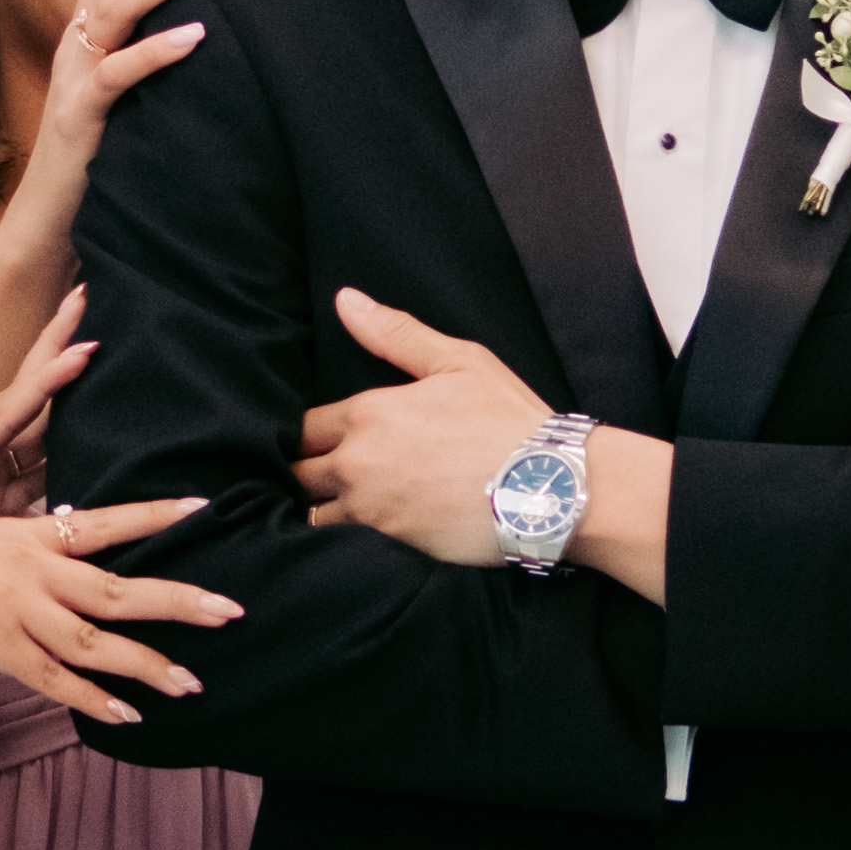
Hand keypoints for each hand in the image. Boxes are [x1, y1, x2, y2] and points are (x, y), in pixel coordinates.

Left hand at [0, 321, 90, 531]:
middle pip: (26, 398)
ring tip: (108, 359)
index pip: (8, 410)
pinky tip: (97, 445)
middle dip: (54, 349)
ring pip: (38, 435)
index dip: (47, 382)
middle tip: (85, 297)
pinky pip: (35, 480)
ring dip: (72, 402)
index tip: (84, 348)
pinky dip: (66, 460)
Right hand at [0, 498, 229, 721]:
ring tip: (192, 683)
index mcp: (25, 536)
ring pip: (98, 641)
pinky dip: (95, 701)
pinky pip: (57, 681)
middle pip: (120, 586)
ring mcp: (15, 611)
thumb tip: (58, 562)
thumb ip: (21, 556)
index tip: (203, 507)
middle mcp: (30, 569)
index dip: (155, 515)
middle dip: (180, 600)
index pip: (105, 521)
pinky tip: (128, 716)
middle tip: (231, 610)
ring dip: (149, 665)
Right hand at [13, 0, 246, 212]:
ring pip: (114, 5)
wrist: (53, 219)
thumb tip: (227, 20)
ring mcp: (75, 76)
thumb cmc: (108, 150)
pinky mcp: (79, 118)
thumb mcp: (136, 88)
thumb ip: (160, 48)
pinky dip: (155, 51)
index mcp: (92, 26)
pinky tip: (197, 37)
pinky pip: (114, 73)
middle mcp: (79, 40)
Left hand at [298, 290, 555, 567]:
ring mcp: (371, 511)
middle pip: (299, 473)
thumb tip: (346, 300)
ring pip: (314, 515)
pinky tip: (358, 540)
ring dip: (322, 510)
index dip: (308, 433)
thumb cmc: (510, 421)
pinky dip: (342, 544)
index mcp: (369, 414)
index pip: (304, 426)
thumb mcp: (459, 362)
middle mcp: (358, 463)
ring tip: (341, 508)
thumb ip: (395, 334)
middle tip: (322, 475)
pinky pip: (342, 549)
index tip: (320, 440)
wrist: (551, 488)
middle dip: (306, 472)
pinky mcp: (389, 549)